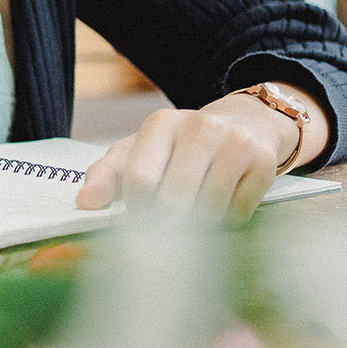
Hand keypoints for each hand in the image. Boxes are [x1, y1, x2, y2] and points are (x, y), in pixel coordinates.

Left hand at [74, 95, 301, 225]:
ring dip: (200, 223)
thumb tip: (84, 203)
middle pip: (173, 202)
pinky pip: (237, 214)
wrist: (246, 124)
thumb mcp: (141, 151)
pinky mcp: (262, 161)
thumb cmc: (183, 147)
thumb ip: (108, 175)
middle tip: (172, 222)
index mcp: (160, 124)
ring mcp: (233, 142)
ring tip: (199, 206)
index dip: (139, 209)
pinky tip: (226, 200)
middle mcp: (198, 127)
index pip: (140, 181)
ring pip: (207, 212)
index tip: (143, 214)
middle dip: (169, 223)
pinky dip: (229, 219)